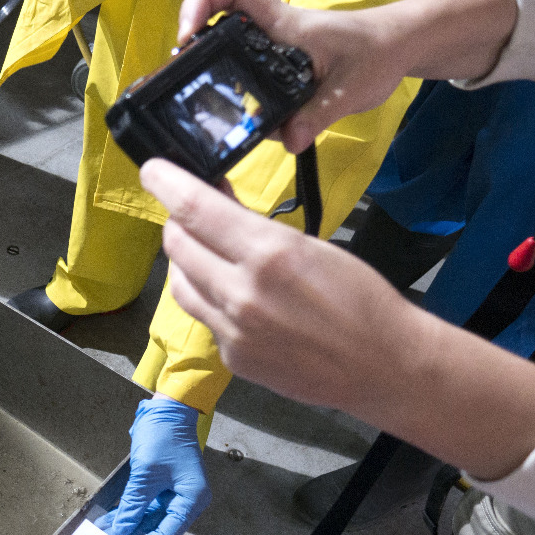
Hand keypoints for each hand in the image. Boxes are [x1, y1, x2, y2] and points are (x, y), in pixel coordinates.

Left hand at [94, 396, 210, 534]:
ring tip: (105, 532)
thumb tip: (121, 531)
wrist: (166, 409)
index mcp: (191, 499)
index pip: (168, 533)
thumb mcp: (145, 474)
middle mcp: (187, 499)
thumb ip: (134, 505)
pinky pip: (147, 505)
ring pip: (151, 518)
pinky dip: (131, 511)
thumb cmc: (162, 438)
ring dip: (129, 524)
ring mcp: (175, 492)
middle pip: (160, 528)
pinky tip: (112, 519)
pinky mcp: (163, 485)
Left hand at [140, 155, 534, 489]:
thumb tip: (219, 206)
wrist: (382, 365)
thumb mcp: (311, 247)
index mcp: (267, 254)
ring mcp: (231, 331)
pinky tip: (231, 296)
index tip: (152, 169)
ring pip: (180, 285)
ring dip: (184, 262)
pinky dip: (208, 299)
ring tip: (205, 251)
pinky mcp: (232, 359)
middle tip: (190, 213)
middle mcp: (240, 294)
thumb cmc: (360, 297)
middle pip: (178, 246)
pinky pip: (203, 318)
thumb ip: (257, 231)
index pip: (195, 210)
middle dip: (178, 223)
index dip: (165, 183)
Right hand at [176, 0, 408, 152]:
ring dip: (218, 85)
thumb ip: (317, 115)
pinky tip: (248, 127)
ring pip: (228, 62)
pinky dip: (242, 106)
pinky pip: (246, 85)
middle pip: (216, 27)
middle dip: (195, 53)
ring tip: (218, 117)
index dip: (202, 1)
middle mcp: (269, 35)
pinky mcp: (275, 73)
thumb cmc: (377, 53)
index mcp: (282, 23)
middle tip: (185, 86)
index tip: (188, 36)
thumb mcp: (350, 88)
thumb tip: (288, 140)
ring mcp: (270, 54)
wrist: (398, 48)